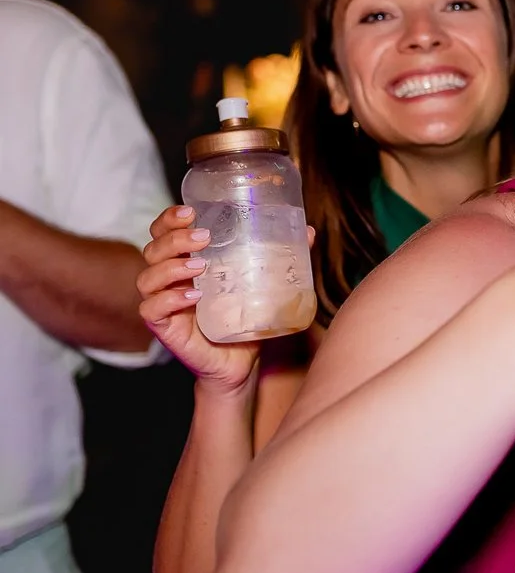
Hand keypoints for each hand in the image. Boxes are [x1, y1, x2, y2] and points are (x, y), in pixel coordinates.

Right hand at [136, 204, 297, 393]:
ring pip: (148, 277)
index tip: (189, 211)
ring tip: (200, 265)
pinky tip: (193, 295)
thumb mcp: (263, 283)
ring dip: (171, 266)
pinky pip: (152, 309)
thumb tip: (308, 232)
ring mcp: (164, 303)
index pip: (163, 233)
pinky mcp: (165, 327)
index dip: (168, 219)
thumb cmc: (246, 316)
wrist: (241, 361)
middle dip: (173, 238)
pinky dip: (169, 299)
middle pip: (153, 250)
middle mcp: (169, 279)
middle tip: (203, 237)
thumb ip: (279, 257)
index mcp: (186, 261)